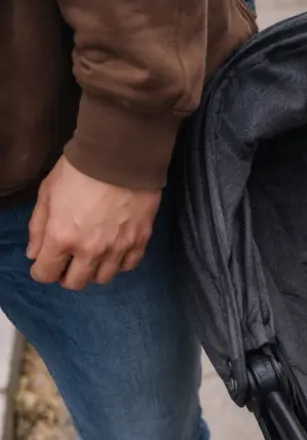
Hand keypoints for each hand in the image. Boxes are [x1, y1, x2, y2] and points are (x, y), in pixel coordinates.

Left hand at [27, 155, 160, 289]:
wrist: (120, 157)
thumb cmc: (78, 171)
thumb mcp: (47, 194)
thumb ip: (38, 227)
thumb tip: (34, 253)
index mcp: (61, 238)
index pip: (45, 274)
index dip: (41, 270)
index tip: (44, 263)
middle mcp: (90, 250)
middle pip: (76, 283)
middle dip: (66, 275)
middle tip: (68, 262)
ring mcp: (118, 248)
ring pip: (103, 278)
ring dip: (93, 271)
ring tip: (92, 257)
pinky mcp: (140, 241)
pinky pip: (129, 266)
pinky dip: (119, 263)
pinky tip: (114, 251)